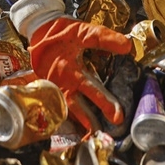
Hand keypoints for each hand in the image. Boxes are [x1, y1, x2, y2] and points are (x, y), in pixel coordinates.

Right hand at [10, 0, 132, 129]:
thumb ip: (103, 38)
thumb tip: (128, 46)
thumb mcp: (82, 31)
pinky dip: (69, 116)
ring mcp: (54, 87)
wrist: (37, 30)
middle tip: (104, 133)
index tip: (118, 114)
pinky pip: (58, 105)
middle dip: (92, 120)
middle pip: (78, 106)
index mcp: (70, 70)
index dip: (104, 101)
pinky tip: (78, 125)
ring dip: (81, 121)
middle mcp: (61, 83)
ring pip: (67, 109)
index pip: (90, 89)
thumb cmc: (61, 32)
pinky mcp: (49, 88)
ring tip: (93, 134)